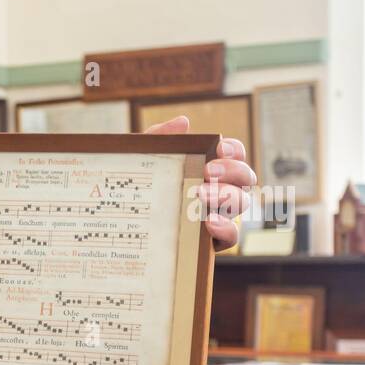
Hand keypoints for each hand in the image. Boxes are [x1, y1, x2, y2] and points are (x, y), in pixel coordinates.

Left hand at [144, 115, 254, 251]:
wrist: (120, 222)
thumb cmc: (139, 187)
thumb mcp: (143, 161)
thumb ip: (159, 139)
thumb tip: (183, 123)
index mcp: (208, 169)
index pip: (233, 155)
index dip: (233, 150)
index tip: (219, 149)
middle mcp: (220, 191)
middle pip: (244, 178)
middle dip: (233, 171)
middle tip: (209, 171)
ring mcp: (218, 216)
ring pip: (241, 204)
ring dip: (228, 196)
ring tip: (202, 195)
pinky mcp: (211, 242)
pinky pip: (231, 237)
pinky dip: (226, 229)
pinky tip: (209, 223)